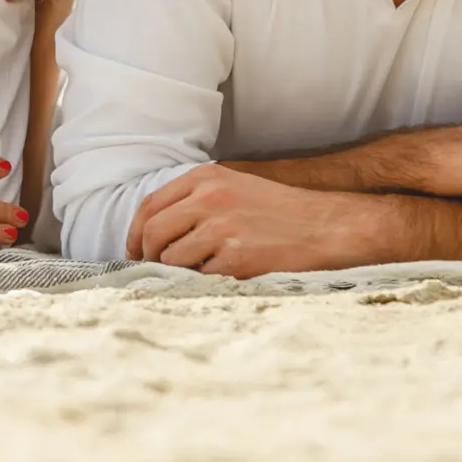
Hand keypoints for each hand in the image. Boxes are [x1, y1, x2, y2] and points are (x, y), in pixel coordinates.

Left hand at [126, 164, 361, 276]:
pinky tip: (226, 275)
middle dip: (149, 257)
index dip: (134, 234)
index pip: (150, 206)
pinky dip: (205, 282)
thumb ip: (195, 200)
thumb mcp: (234, 187)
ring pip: (172, 260)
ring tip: (204, 269)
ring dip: (181, 272)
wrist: (326, 227)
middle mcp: (209, 200)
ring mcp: (221, 229)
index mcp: (206, 179)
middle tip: (158, 269)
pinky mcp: (235, 259)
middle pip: (153, 234)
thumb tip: (153, 232)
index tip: (134, 251)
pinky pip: (199, 278)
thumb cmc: (279, 211)